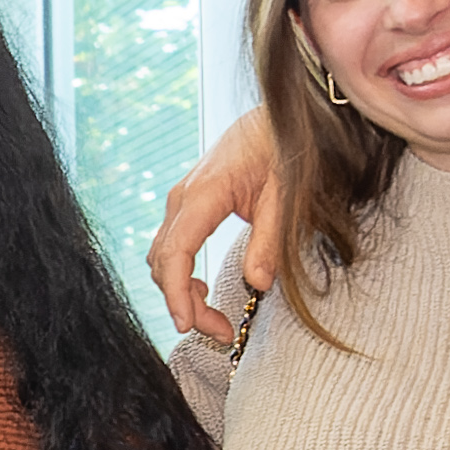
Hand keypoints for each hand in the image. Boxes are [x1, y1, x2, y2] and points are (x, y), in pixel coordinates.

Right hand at [145, 106, 285, 348]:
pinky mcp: (187, 206)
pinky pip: (172, 247)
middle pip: (164, 263)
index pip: (176, 253)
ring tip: (215, 318)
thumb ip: (270, 240)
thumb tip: (258, 283)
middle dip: (184, 303)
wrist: (274, 118)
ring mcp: (181, 201)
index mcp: (204, 195)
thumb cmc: (283, 148)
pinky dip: (181, 275)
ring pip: (163, 258)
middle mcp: (183, 199)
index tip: (187, 324)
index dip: (176, 293)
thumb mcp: (287, 195)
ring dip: (182, 292)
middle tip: (221, 332)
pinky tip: (202, 290)